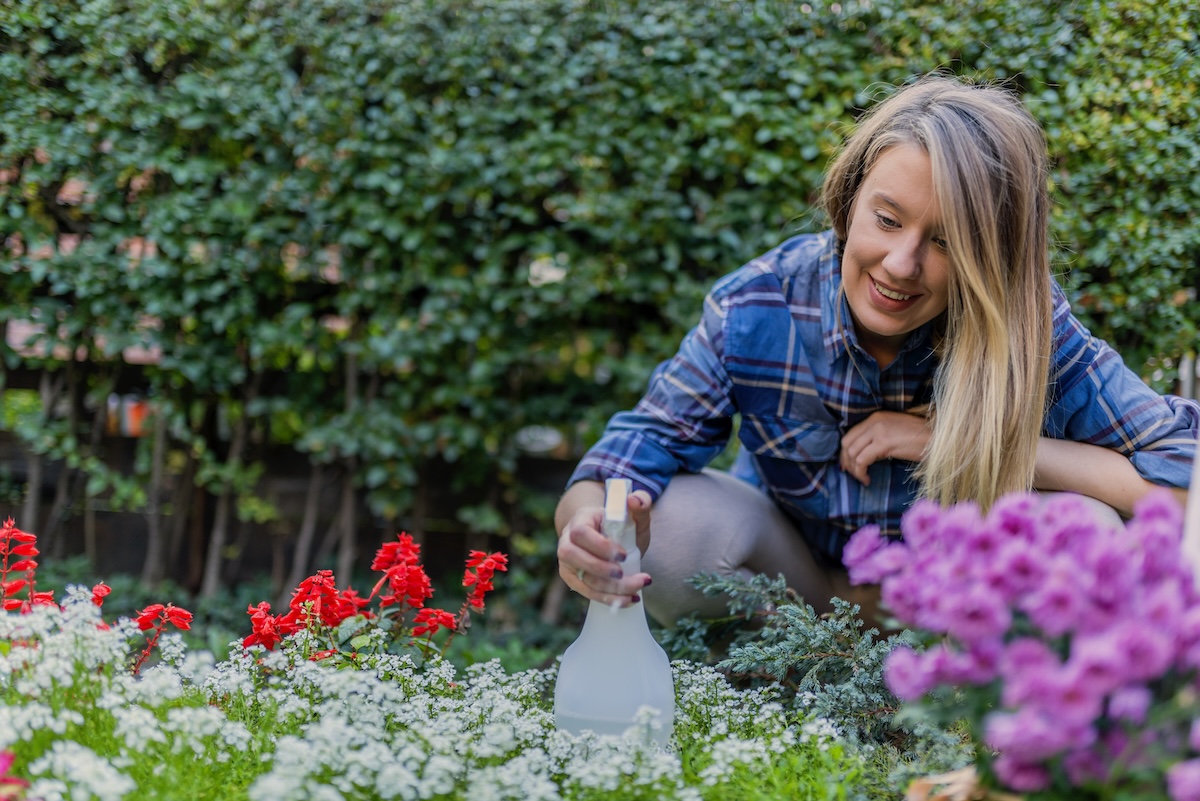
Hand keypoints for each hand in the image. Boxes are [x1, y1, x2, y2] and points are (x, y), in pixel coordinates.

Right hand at [557, 489, 652, 605]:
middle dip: (599, 569)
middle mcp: (567, 540)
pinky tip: (629, 600)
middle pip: (572, 556)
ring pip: (581, 578)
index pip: (581, 532)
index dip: (600, 545)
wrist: (609, 540)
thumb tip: (635, 500)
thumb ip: (641, 503)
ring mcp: (567, 561)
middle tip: (623, 573)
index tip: (623, 553)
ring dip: (610, 588)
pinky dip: (608, 599)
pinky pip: (586, 592)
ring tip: (636, 591)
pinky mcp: (572, 578)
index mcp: (581, 519)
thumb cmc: (621, 526)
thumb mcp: (633, 515)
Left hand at [839, 410, 930, 485]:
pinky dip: (861, 472)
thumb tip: (862, 455)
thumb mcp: (894, 434)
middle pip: (847, 443)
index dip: (845, 452)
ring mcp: (878, 431)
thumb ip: (877, 439)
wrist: (939, 439)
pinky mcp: (884, 442)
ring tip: (862, 478)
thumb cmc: (921, 440)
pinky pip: (862, 460)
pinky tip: (868, 479)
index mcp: (875, 417)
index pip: (850, 435)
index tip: (848, 465)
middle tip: (852, 474)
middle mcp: (874, 421)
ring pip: (852, 453)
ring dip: (854, 470)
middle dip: (846, 461)